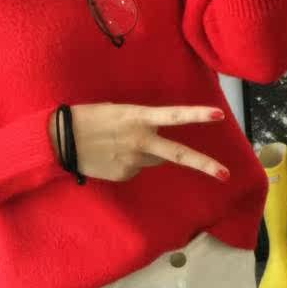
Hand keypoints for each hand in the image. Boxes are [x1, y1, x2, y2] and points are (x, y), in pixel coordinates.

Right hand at [50, 103, 230, 183]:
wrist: (61, 140)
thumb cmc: (88, 118)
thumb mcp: (118, 112)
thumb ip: (141, 125)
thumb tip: (154, 146)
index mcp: (138, 118)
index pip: (173, 116)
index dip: (196, 115)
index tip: (218, 116)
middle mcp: (140, 141)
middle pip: (178, 154)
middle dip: (204, 165)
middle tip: (226, 175)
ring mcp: (133, 162)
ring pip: (152, 160)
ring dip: (146, 154)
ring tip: (119, 143)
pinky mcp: (124, 175)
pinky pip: (135, 169)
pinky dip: (127, 163)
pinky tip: (110, 155)